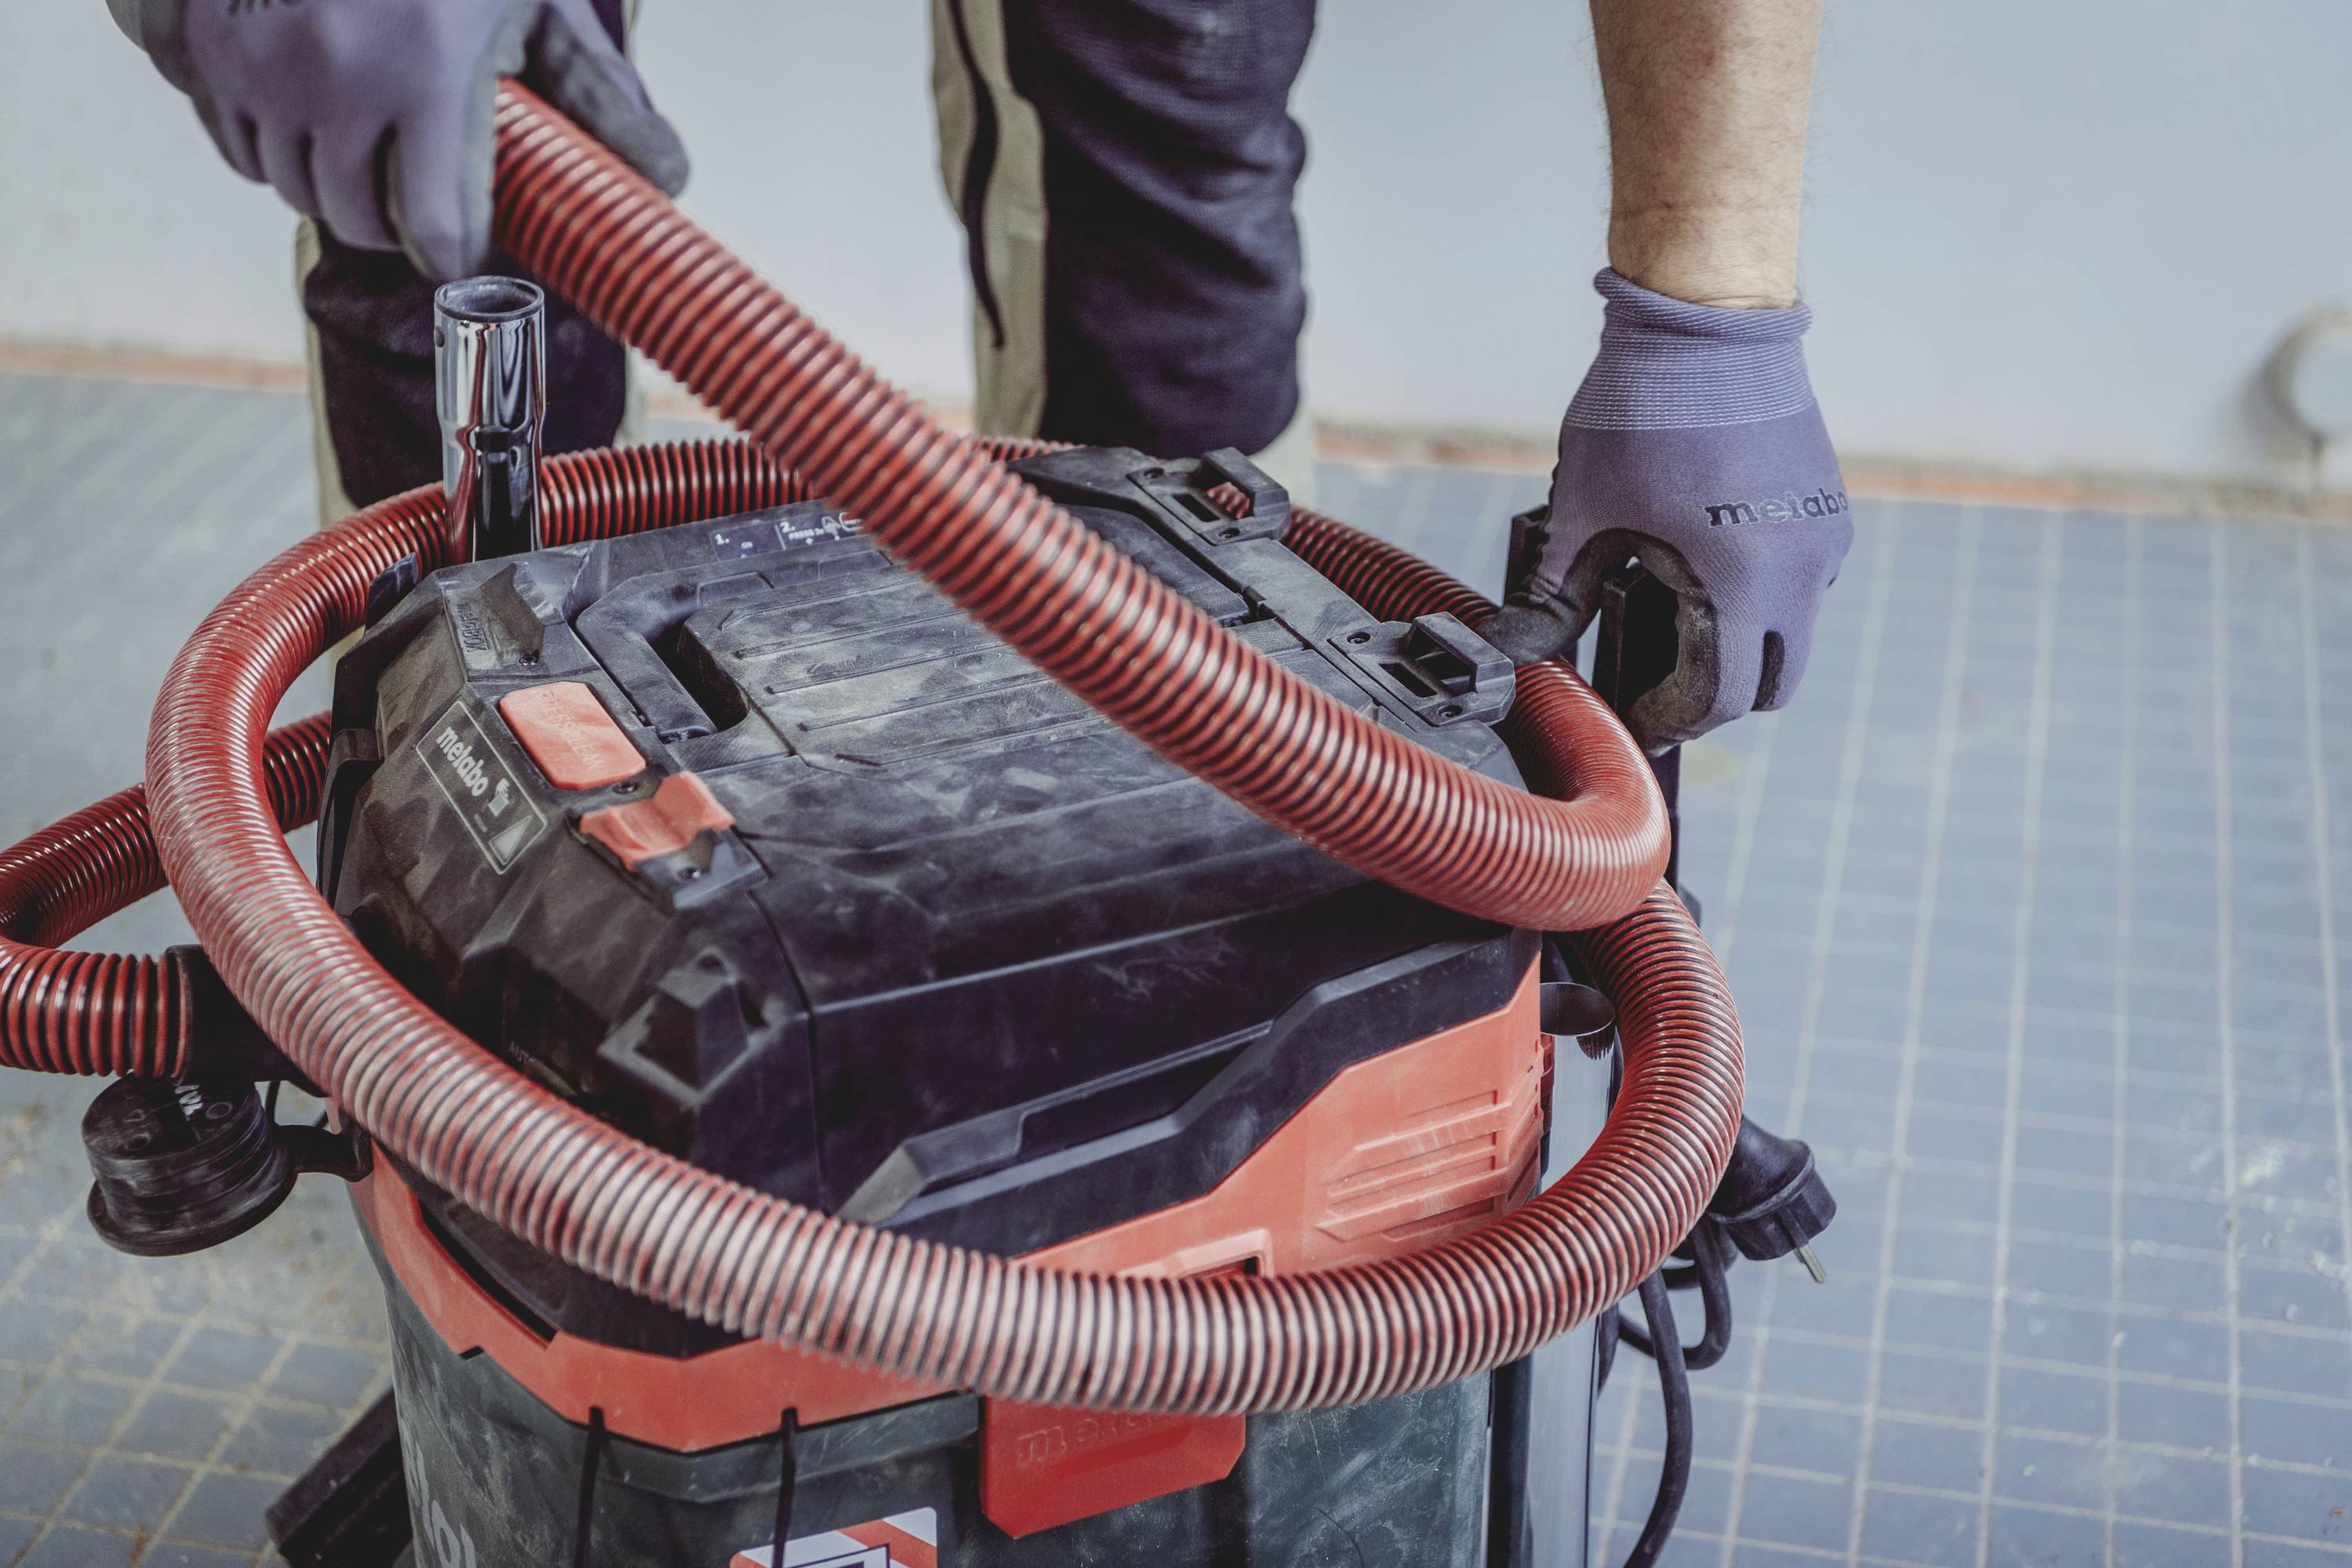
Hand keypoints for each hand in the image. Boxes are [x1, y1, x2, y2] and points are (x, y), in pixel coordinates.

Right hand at [110, 0, 687, 279]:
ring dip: (330, 187)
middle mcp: (334, 72)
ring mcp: (256, 56)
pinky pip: (232, 143)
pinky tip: (306, 117)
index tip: (463, 253)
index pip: (437, 227)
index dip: (455, 255)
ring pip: (290, 187)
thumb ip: (593, 91)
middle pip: (357, 218)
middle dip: (392, 224)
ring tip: (365, 148)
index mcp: (429, 68)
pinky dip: (268, 147)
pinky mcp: (198, 38)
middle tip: (415, 197)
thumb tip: (666, 178)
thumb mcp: (534, 1)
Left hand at [1485, 270, 1850, 751]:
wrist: (1706, 319)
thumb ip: (1552, 596)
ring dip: (1743, 648)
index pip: (1719, 697)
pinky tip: (1707, 572)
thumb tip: (1513, 652)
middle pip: (1771, 685)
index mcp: (1742, 584)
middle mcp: (1801, 572)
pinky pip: (1806, 587)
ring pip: (1794, 636)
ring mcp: (1824, 540)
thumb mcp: (1584, 512)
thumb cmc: (1642, 407)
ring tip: (1674, 623)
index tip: (1633, 716)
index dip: (1671, 719)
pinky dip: (1766, 601)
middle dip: (1714, 697)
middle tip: (1655, 686)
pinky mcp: (1830, 510)